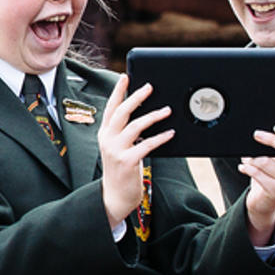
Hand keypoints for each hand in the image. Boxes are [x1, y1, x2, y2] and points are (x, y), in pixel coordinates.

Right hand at [98, 75, 173, 227]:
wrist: (115, 196)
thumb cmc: (121, 171)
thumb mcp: (117, 148)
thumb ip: (125, 132)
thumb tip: (143, 114)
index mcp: (104, 134)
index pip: (110, 108)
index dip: (118, 91)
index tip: (125, 77)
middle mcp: (107, 140)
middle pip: (122, 112)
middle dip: (136, 97)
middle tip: (150, 86)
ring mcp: (116, 150)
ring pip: (136, 125)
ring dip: (153, 116)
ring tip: (167, 110)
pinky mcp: (127, 161)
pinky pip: (147, 144)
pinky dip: (160, 137)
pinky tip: (170, 133)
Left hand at [239, 123, 274, 242]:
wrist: (266, 201)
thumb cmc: (269, 174)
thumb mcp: (274, 158)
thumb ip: (271, 147)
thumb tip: (258, 134)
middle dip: (272, 139)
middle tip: (256, 134)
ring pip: (266, 161)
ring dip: (252, 158)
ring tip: (247, 159)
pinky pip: (257, 174)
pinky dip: (247, 168)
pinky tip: (243, 167)